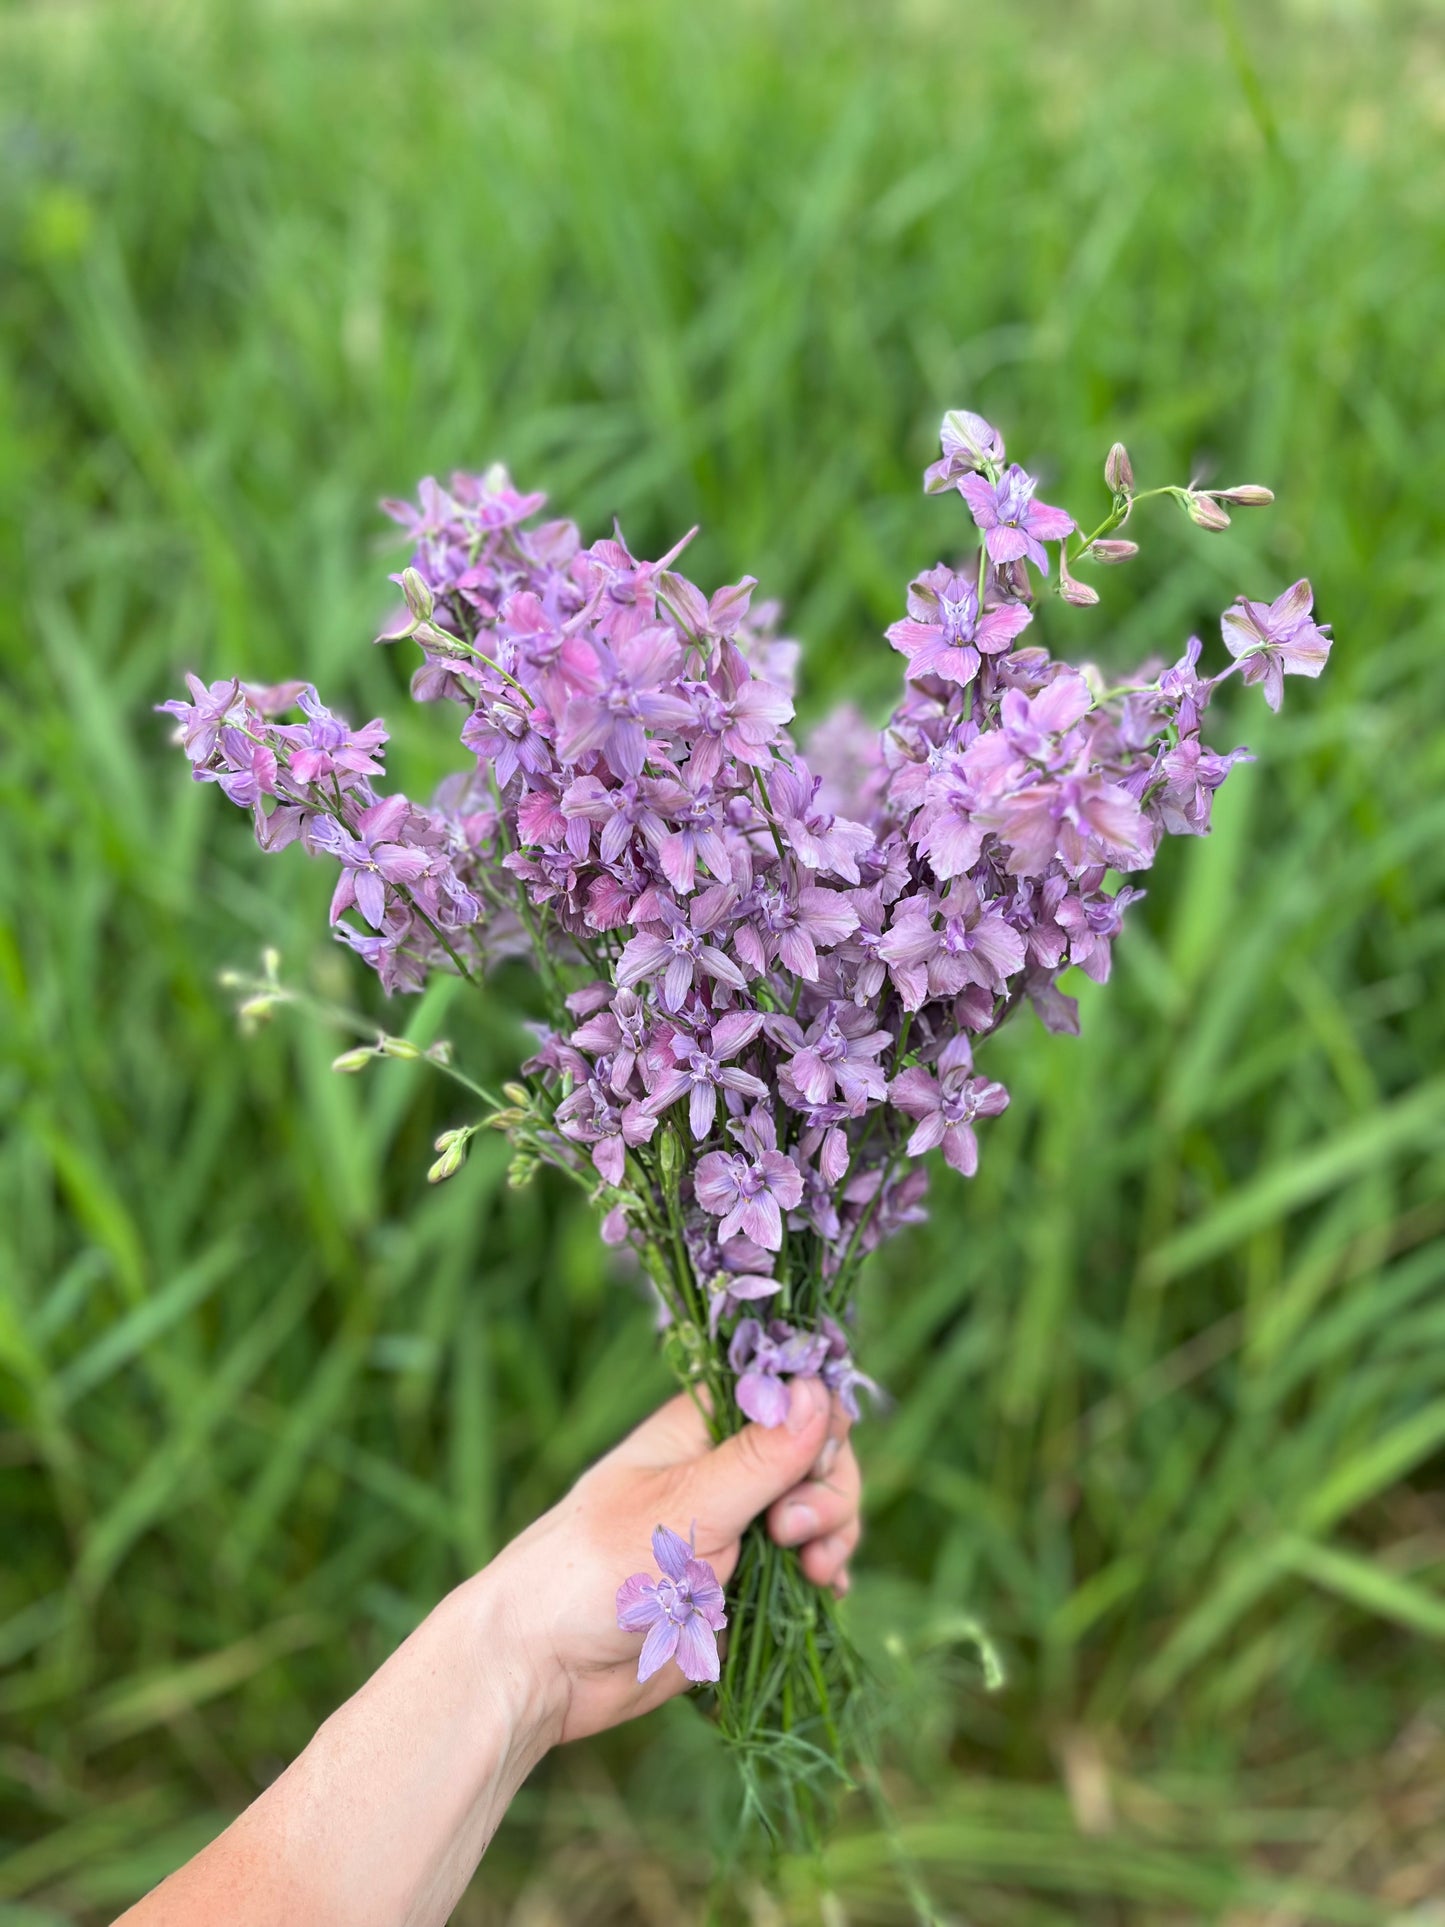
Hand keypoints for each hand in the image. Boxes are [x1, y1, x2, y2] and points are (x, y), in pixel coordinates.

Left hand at [483, 1375, 860, 1744]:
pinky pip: (805, 1566)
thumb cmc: (597, 1569)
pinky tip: (824, 1592)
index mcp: (702, 1430)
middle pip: (816, 1453)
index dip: (817, 1422)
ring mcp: (737, 1528)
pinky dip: (825, 1574)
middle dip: (828, 1490)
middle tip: (792, 1533)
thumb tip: (817, 1387)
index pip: (789, 1395)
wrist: (547, 1665)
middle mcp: (725, 1470)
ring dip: (833, 1534)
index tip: (811, 1462)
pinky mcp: (744, 1584)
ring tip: (814, 1573)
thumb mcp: (686, 1509)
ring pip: (819, 1510)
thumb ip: (758, 1458)